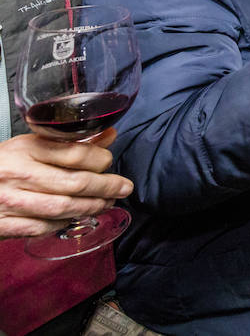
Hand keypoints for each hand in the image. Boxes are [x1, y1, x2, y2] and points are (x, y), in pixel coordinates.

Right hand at [0, 129, 132, 238]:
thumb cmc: (0, 165)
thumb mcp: (29, 145)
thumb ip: (68, 142)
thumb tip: (109, 135)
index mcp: (24, 149)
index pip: (74, 153)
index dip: (100, 159)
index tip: (110, 161)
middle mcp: (18, 174)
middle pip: (74, 183)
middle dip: (106, 187)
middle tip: (123, 188)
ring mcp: (10, 202)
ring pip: (62, 208)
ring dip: (91, 208)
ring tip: (106, 204)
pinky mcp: (3, 224)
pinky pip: (42, 227)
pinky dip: (63, 223)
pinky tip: (75, 218)